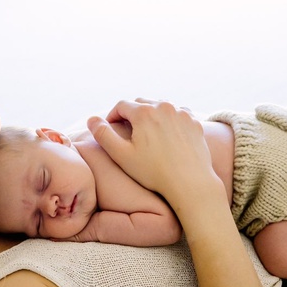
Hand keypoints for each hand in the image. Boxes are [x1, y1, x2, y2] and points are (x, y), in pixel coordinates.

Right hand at [88, 99, 217, 207]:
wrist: (190, 183)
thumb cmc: (154, 172)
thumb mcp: (121, 155)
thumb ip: (103, 135)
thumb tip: (91, 120)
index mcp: (144, 112)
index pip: (121, 105)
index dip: (112, 116)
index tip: (110, 128)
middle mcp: (164, 106)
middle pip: (141, 103)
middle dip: (131, 114)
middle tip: (127, 131)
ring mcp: (181, 113)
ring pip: (160, 107)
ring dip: (150, 115)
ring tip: (146, 132)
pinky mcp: (194, 122)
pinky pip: (177, 114)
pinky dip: (169, 120)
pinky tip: (166, 134)